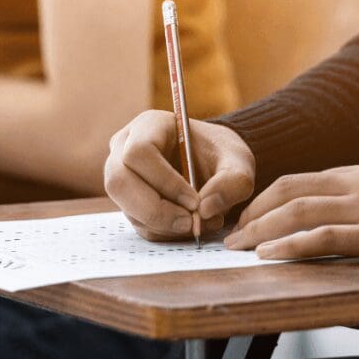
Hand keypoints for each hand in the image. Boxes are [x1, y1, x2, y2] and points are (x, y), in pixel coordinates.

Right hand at [104, 110, 255, 240]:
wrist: (214, 165)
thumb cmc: (222, 155)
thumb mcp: (239, 162)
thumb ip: (233, 182)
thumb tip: (204, 210)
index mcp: (148, 126)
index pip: (139, 152)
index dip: (164, 181)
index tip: (194, 201)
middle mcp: (124, 149)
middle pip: (119, 183)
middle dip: (156, 210)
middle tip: (191, 223)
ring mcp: (122, 177)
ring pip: (127, 208)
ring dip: (163, 224)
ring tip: (198, 223)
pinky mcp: (128, 202)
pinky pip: (138, 224)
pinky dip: (164, 232)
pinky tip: (188, 224)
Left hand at [224, 159, 358, 260]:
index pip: (304, 180)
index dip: (270, 198)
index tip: (251, 215)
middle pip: (290, 190)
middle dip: (254, 212)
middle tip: (232, 233)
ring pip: (298, 210)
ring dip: (261, 229)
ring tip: (238, 247)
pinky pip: (324, 235)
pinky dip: (291, 243)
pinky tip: (271, 253)